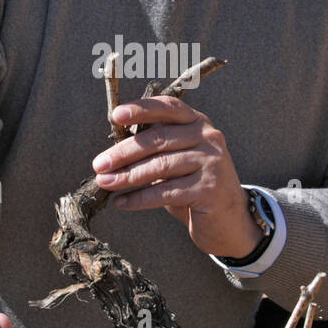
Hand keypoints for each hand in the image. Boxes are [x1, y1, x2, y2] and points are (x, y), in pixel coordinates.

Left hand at [90, 95, 261, 258]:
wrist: (228, 219)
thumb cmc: (193, 184)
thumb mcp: (177, 159)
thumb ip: (155, 148)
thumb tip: (113, 149)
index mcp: (198, 122)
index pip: (168, 108)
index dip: (141, 109)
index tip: (115, 116)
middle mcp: (208, 137)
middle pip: (158, 140)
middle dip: (123, 152)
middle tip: (98, 164)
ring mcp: (212, 162)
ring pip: (160, 167)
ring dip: (127, 176)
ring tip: (105, 183)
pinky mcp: (210, 189)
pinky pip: (166, 192)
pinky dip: (140, 198)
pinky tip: (122, 203)